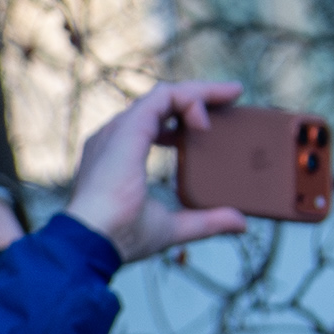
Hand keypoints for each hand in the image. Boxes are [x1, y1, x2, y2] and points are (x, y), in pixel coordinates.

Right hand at [67, 79, 250, 264]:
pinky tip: (206, 117)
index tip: (210, 122)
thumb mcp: (172, 226)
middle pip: (160, 102)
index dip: (182, 114)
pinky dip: (190, 99)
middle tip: (232, 96)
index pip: (153, 120)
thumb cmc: (120, 237)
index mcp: (118, 155)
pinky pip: (164, 98)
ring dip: (199, 92)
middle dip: (197, 96)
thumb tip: (240, 224)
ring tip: (231, 95)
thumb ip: (205, 221)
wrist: (92, 241)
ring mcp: (120, 130)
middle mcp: (115, 136)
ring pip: (164, 94)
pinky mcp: (130, 128)